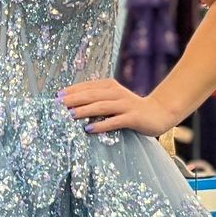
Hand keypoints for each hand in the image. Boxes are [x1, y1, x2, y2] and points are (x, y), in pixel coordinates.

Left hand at [58, 81, 176, 136]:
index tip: (56, 97)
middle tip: (58, 105)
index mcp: (110, 86)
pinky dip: (101, 125)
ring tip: (70, 115)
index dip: (72, 91)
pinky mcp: (133, 117)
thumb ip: (97, 100)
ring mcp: (125, 105)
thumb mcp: (113, 100)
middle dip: (74, 99)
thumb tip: (72, 106)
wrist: (159, 113)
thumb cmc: (131, 108)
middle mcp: (117, 93)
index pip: (88, 86)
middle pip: (92, 95)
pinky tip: (89, 130)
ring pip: (101, 106)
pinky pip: (114, 121)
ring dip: (85, 110)